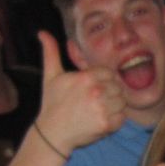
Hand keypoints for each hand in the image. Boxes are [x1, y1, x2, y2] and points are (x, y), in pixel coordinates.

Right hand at [36, 31, 126, 153]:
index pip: (109, 73)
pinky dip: (115, 120)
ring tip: (98, 110)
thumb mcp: (50, 76)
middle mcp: (96, 91)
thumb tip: (42, 32)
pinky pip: (122, 117)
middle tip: (95, 101)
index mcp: (86, 77)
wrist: (52, 133)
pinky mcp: (106, 124)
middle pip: (117, 87)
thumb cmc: (52, 103)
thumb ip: (50, 52)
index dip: (103, 80)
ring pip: (122, 102)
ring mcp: (102, 109)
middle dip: (109, 93)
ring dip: (114, 106)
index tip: (94, 88)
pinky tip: (101, 119)